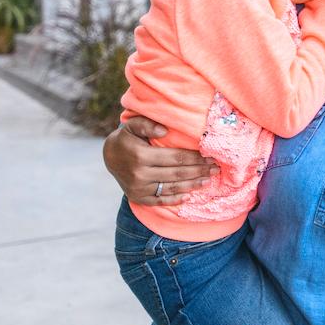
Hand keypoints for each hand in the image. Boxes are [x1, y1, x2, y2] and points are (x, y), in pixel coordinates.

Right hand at [103, 116, 217, 205]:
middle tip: (215, 168)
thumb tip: (165, 130)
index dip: (195, 158)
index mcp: (141, 155)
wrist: (109, 156)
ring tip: (208, 180)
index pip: (175, 157)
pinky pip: (160, 200)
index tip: (210, 156)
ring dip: (192, 185)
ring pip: (171, 188)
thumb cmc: (127, 138)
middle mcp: (140, 174)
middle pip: (177, 174)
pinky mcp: (139, 198)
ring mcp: (139, 188)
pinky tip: (189, 196)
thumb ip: (147, 124)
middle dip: (198, 171)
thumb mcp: (133, 125)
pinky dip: (175, 199)